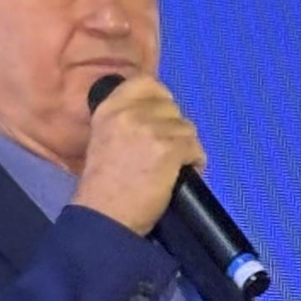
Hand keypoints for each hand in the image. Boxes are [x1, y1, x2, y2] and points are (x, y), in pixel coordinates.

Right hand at [72, 73, 204, 235]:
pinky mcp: (168, 149)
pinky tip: (182, 175)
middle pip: (171, 107)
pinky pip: (195, 148)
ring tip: (173, 168)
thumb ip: (126, 122)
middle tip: (167, 152)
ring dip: (186, 148)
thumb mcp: (104, 140)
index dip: (160, 101)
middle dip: (174, 129)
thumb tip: (157, 118)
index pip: (147, 83)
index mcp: (110, 107)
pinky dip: (195, 162)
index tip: (161, 121)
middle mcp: (129, 112)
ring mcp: (150, 129)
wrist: (105, 216)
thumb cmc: (104, 187)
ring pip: (187, 128)